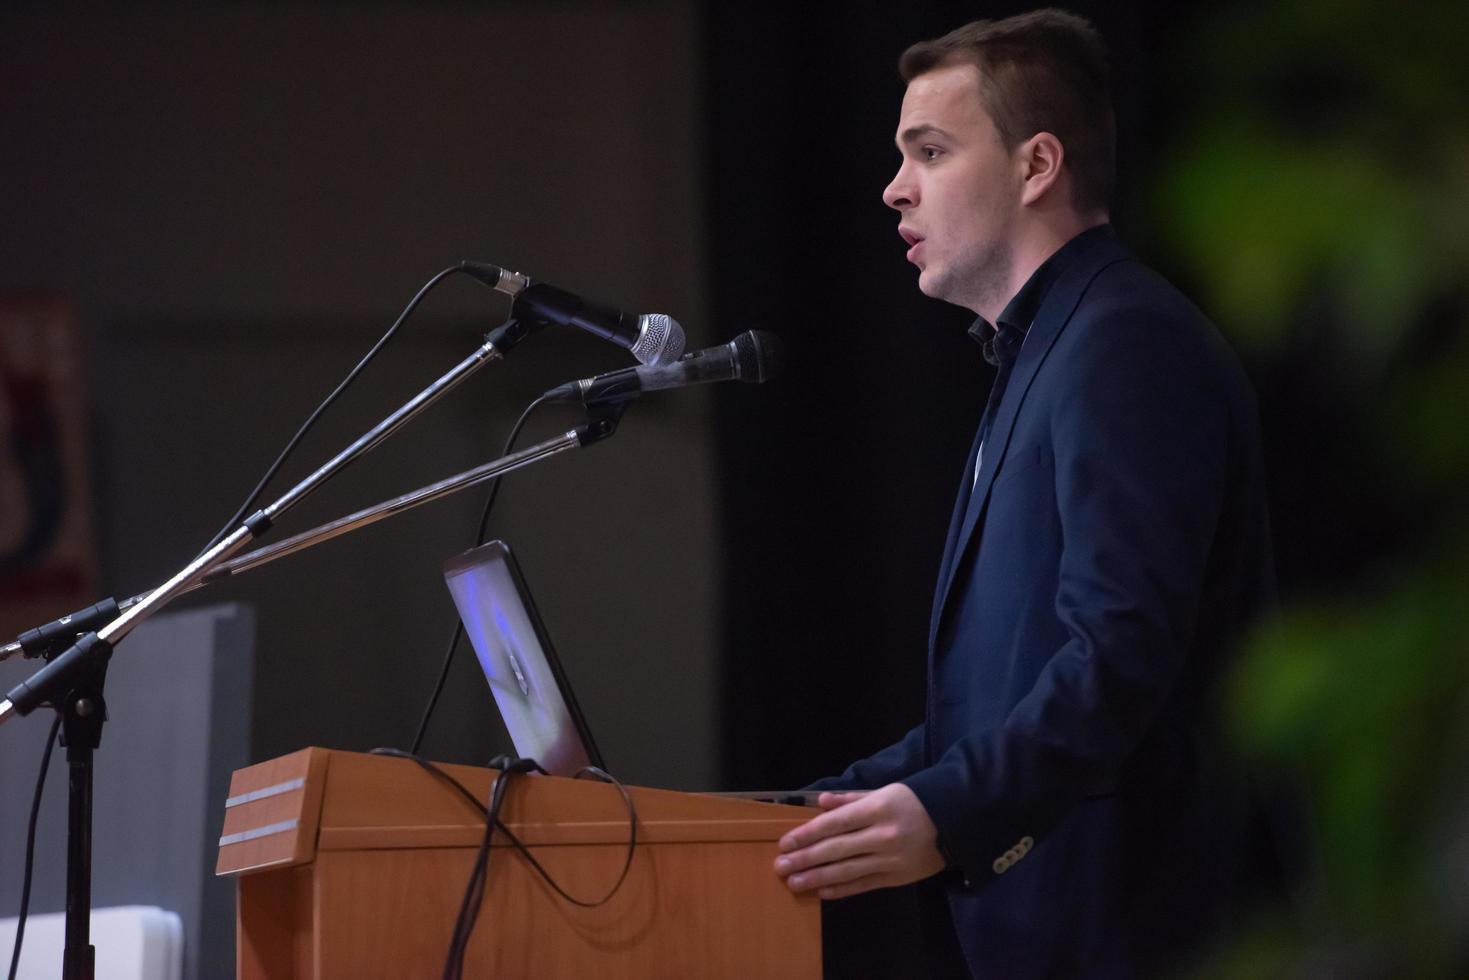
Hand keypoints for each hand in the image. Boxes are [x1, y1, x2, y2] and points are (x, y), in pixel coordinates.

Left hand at [772, 783, 944, 899]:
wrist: (954, 823)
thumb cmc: (913, 802)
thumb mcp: (883, 792)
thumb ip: (850, 799)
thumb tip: (820, 803)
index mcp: (878, 808)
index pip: (835, 823)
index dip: (808, 834)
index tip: (785, 844)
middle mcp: (883, 835)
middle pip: (837, 849)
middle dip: (806, 859)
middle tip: (780, 867)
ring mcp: (890, 859)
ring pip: (847, 871)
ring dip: (817, 878)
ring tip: (794, 883)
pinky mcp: (897, 878)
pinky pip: (864, 885)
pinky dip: (841, 889)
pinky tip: (821, 891)